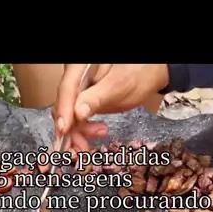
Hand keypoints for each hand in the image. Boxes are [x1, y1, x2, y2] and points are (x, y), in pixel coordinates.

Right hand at [54, 64, 169, 152]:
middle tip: (80, 146)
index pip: (67, 89)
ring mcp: (78, 89)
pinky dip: (82, 130)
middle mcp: (75, 76)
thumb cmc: (137, 72)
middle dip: (70, 128)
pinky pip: (76, 117)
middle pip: (65, 104)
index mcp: (80, 66)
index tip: (64, 129)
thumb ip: (97, 98)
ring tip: (93, 140)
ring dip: (77, 132)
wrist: (148, 73)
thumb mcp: (119, 85)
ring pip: (69, 114)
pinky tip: (95, 134)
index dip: (64, 111)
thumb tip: (79, 113)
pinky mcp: (83, 100)